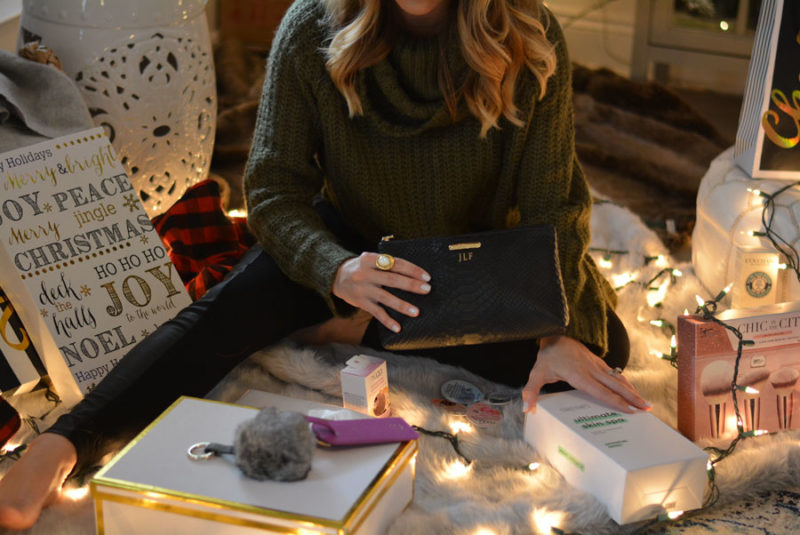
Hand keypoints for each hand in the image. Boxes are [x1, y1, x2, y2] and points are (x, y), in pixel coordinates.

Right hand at [332, 253, 430, 332]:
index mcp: (370, 259)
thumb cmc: (361, 267)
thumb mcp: (370, 260)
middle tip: (427, 289)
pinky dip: (387, 321)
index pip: (395, 263)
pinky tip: (397, 327)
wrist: (336, 277)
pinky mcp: (361, 302)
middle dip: (411, 285)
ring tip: (416, 311)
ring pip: (385, 298)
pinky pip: (376, 313)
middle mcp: (365, 273)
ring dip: (402, 305)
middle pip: (392, 279)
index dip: (412, 269)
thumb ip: (387, 263)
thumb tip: (414, 273)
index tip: (426, 276)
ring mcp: (363, 289)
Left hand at [521, 334, 650, 413]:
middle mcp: (591, 370)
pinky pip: (614, 374)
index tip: (629, 410)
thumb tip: (527, 409)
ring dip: (632, 391)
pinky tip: (632, 390)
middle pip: (615, 386)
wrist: (556, 334)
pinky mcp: (599, 362)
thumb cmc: (547, 356)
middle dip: (632, 397)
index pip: (600, 391)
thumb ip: (531, 392)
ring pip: (618, 379)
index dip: (615, 401)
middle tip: (646, 408)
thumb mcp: (536, 373)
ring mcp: (597, 365)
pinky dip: (625, 383)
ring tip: (645, 402)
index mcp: (579, 375)